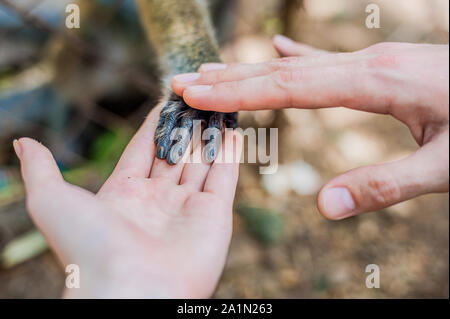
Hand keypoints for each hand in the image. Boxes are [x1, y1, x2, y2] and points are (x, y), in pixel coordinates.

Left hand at [13, 104, 241, 297]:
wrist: (130, 291)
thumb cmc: (88, 249)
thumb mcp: (52, 201)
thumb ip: (43, 170)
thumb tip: (23, 143)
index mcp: (124, 194)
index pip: (144, 149)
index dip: (156, 124)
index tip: (167, 99)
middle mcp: (158, 201)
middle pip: (176, 153)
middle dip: (186, 125)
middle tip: (196, 97)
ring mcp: (188, 208)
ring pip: (203, 161)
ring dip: (210, 134)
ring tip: (218, 105)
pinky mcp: (215, 216)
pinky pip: (225, 178)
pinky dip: (232, 153)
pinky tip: (234, 128)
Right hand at [172, 36, 448, 219]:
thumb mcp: (446, 166)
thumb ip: (386, 186)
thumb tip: (324, 208)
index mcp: (375, 83)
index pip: (289, 86)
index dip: (238, 91)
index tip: (196, 93)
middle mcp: (366, 64)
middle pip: (281, 70)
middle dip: (228, 77)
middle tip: (182, 80)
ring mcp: (372, 62)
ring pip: (297, 65)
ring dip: (251, 70)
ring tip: (212, 70)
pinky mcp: (379, 68)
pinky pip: (323, 63)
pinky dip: (293, 60)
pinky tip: (278, 53)